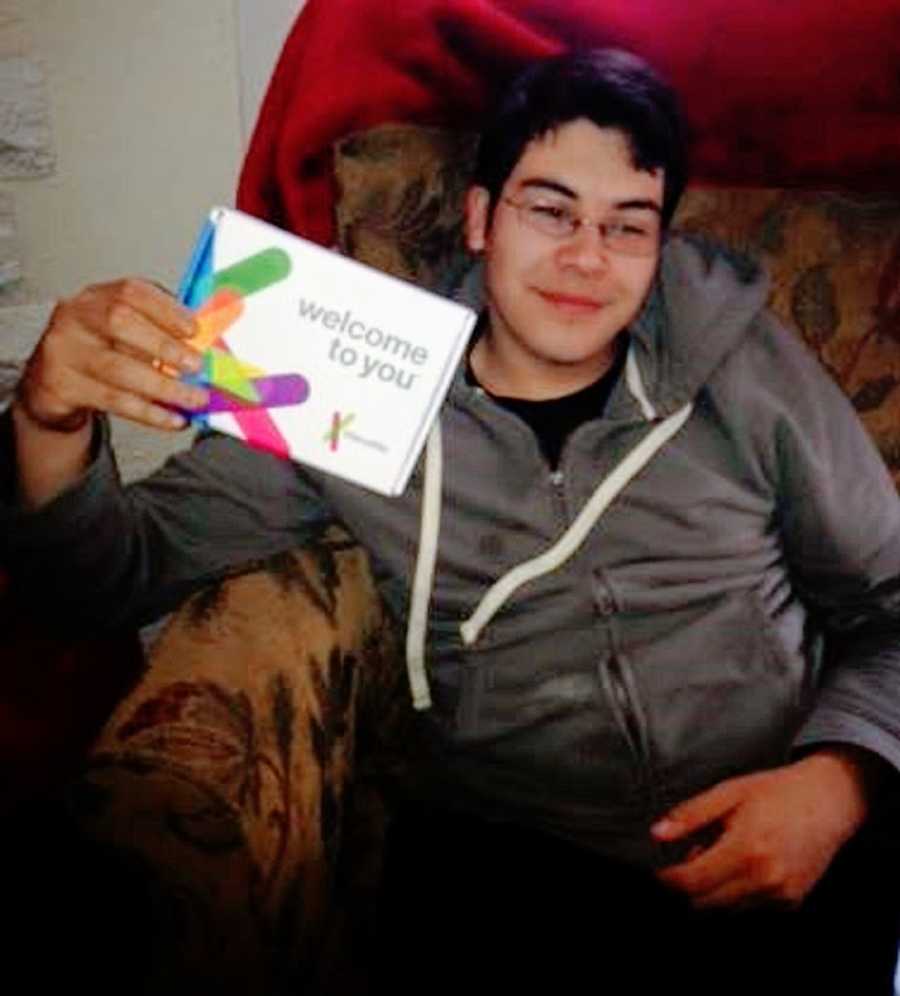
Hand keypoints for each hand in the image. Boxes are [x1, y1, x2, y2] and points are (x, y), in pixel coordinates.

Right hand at [16, 278, 206, 432]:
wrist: (52, 381)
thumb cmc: (100, 351)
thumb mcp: (125, 333)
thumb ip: (160, 332)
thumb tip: (207, 345)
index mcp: (97, 297)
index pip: (131, 292)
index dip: (166, 309)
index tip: (194, 329)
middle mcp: (76, 318)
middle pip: (120, 324)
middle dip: (165, 346)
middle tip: (197, 366)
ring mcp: (65, 351)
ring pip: (118, 369)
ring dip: (164, 387)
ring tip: (194, 399)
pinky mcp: (62, 386)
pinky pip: (114, 401)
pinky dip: (150, 412)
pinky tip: (173, 418)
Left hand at [651, 749, 876, 909]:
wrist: (828, 801)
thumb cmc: (777, 792)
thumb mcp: (728, 792)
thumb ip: (690, 815)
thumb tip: (657, 834)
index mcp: (746, 848)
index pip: (691, 882)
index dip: (667, 881)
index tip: (656, 874)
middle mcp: (765, 878)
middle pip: (705, 903)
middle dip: (686, 887)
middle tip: (690, 856)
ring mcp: (780, 895)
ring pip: (725, 909)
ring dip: (709, 891)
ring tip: (718, 855)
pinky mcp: (791, 903)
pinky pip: (749, 909)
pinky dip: (733, 894)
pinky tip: (739, 865)